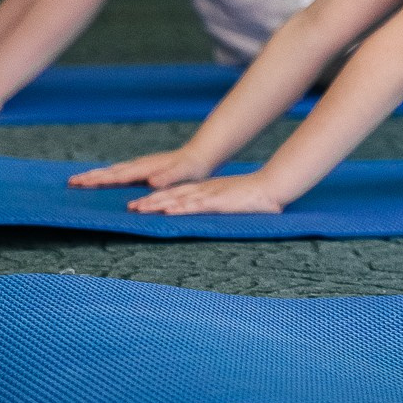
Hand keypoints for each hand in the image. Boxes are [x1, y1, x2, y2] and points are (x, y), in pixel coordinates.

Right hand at [69, 150, 209, 189]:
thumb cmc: (192, 167)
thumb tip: (150, 181)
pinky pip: (121, 172)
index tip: (79, 182)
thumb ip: (167, 176)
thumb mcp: (183, 173)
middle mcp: (139, 165)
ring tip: (80, 180)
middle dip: (90, 177)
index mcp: (144, 168)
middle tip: (70, 182)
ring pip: (113, 170)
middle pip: (109, 172)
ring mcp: (141, 165)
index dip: (97, 179)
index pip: (116, 175)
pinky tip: (105, 178)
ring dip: (96, 175)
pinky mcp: (144, 168)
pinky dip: (108, 175)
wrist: (201, 154)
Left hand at [126, 173, 288, 215]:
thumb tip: (213, 213)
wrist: (271, 188)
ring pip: (178, 199)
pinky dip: (180, 208)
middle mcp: (204, 190)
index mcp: (206, 190)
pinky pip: (196, 205)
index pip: (176, 194)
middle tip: (131, 207)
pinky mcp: (219, 201)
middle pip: (172, 195)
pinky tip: (168, 211)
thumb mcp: (231, 201)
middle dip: (150, 201)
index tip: (141, 204)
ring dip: (158, 204)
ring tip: (140, 208)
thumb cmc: (255, 197)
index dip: (158, 198)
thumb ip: (220, 206)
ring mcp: (210, 195)